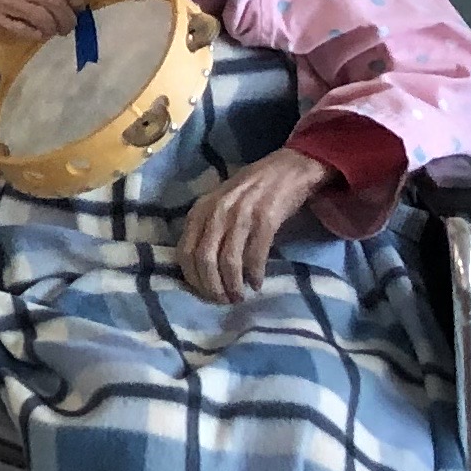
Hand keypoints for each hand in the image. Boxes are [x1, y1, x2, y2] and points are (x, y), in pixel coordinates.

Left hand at [177, 148, 331, 302]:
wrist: (286, 169)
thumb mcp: (218, 204)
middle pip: (204, 259)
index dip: (192, 277)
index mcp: (201, 209)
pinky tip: (257, 284)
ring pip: (228, 261)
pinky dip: (255, 274)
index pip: (185, 251)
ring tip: (239, 296)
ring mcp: (241, 215)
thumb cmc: (250, 189)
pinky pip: (255, 255)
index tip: (203, 293)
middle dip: (211, 287)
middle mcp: (217, 212)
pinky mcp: (266, 220)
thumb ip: (207, 228)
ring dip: (233, 285)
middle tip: (223, 301)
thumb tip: (200, 267)